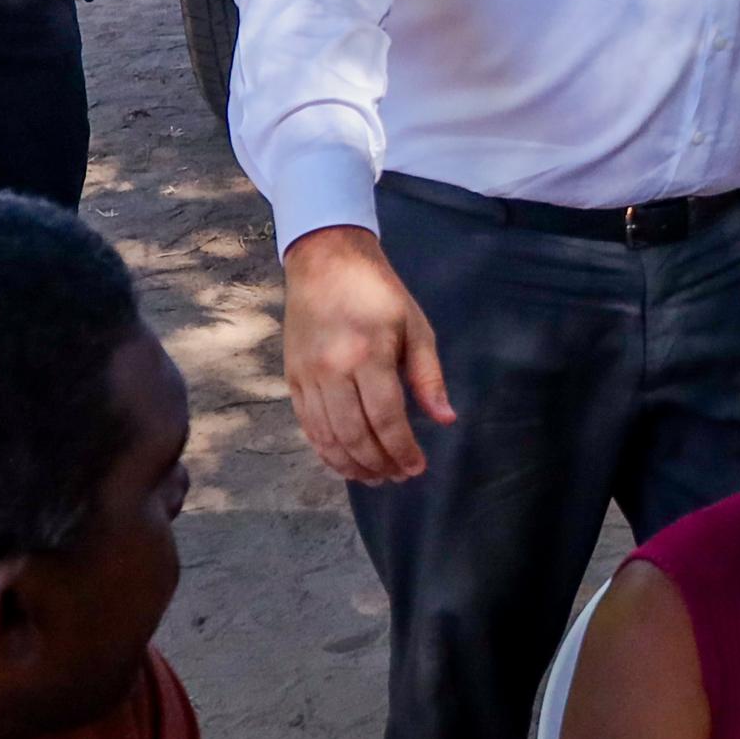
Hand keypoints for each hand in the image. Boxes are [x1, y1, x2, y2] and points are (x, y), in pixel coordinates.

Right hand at [281, 224, 455, 482]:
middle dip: (380, 464)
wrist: (325, 261)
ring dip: (352, 465)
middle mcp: (333, 370)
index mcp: (369, 355)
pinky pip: (308, 426)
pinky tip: (345, 462)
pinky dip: (325, 451)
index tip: (417, 467)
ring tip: (375, 477)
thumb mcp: (415, 327)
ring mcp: (308, 376)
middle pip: (355, 435)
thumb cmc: (378, 293)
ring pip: (327, 437)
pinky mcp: (293, 379)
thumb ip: (428, 376)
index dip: (402, 450)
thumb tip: (446, 419)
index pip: (386, 419)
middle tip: (399, 476)